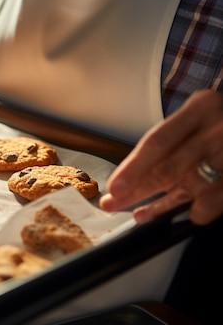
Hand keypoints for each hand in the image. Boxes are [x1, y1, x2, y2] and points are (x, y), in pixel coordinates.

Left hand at [100, 89, 222, 224]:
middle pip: (168, 168)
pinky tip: (185, 214)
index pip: (157, 142)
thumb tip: (133, 174)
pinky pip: (213, 200)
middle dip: (137, 190)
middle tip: (113, 203)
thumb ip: (171, 140)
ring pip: (189, 187)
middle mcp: (216, 131)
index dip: (132, 168)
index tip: (113, 187)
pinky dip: (198, 211)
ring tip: (139, 214)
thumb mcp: (197, 115)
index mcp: (200, 109)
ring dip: (160, 206)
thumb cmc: (219, 121)